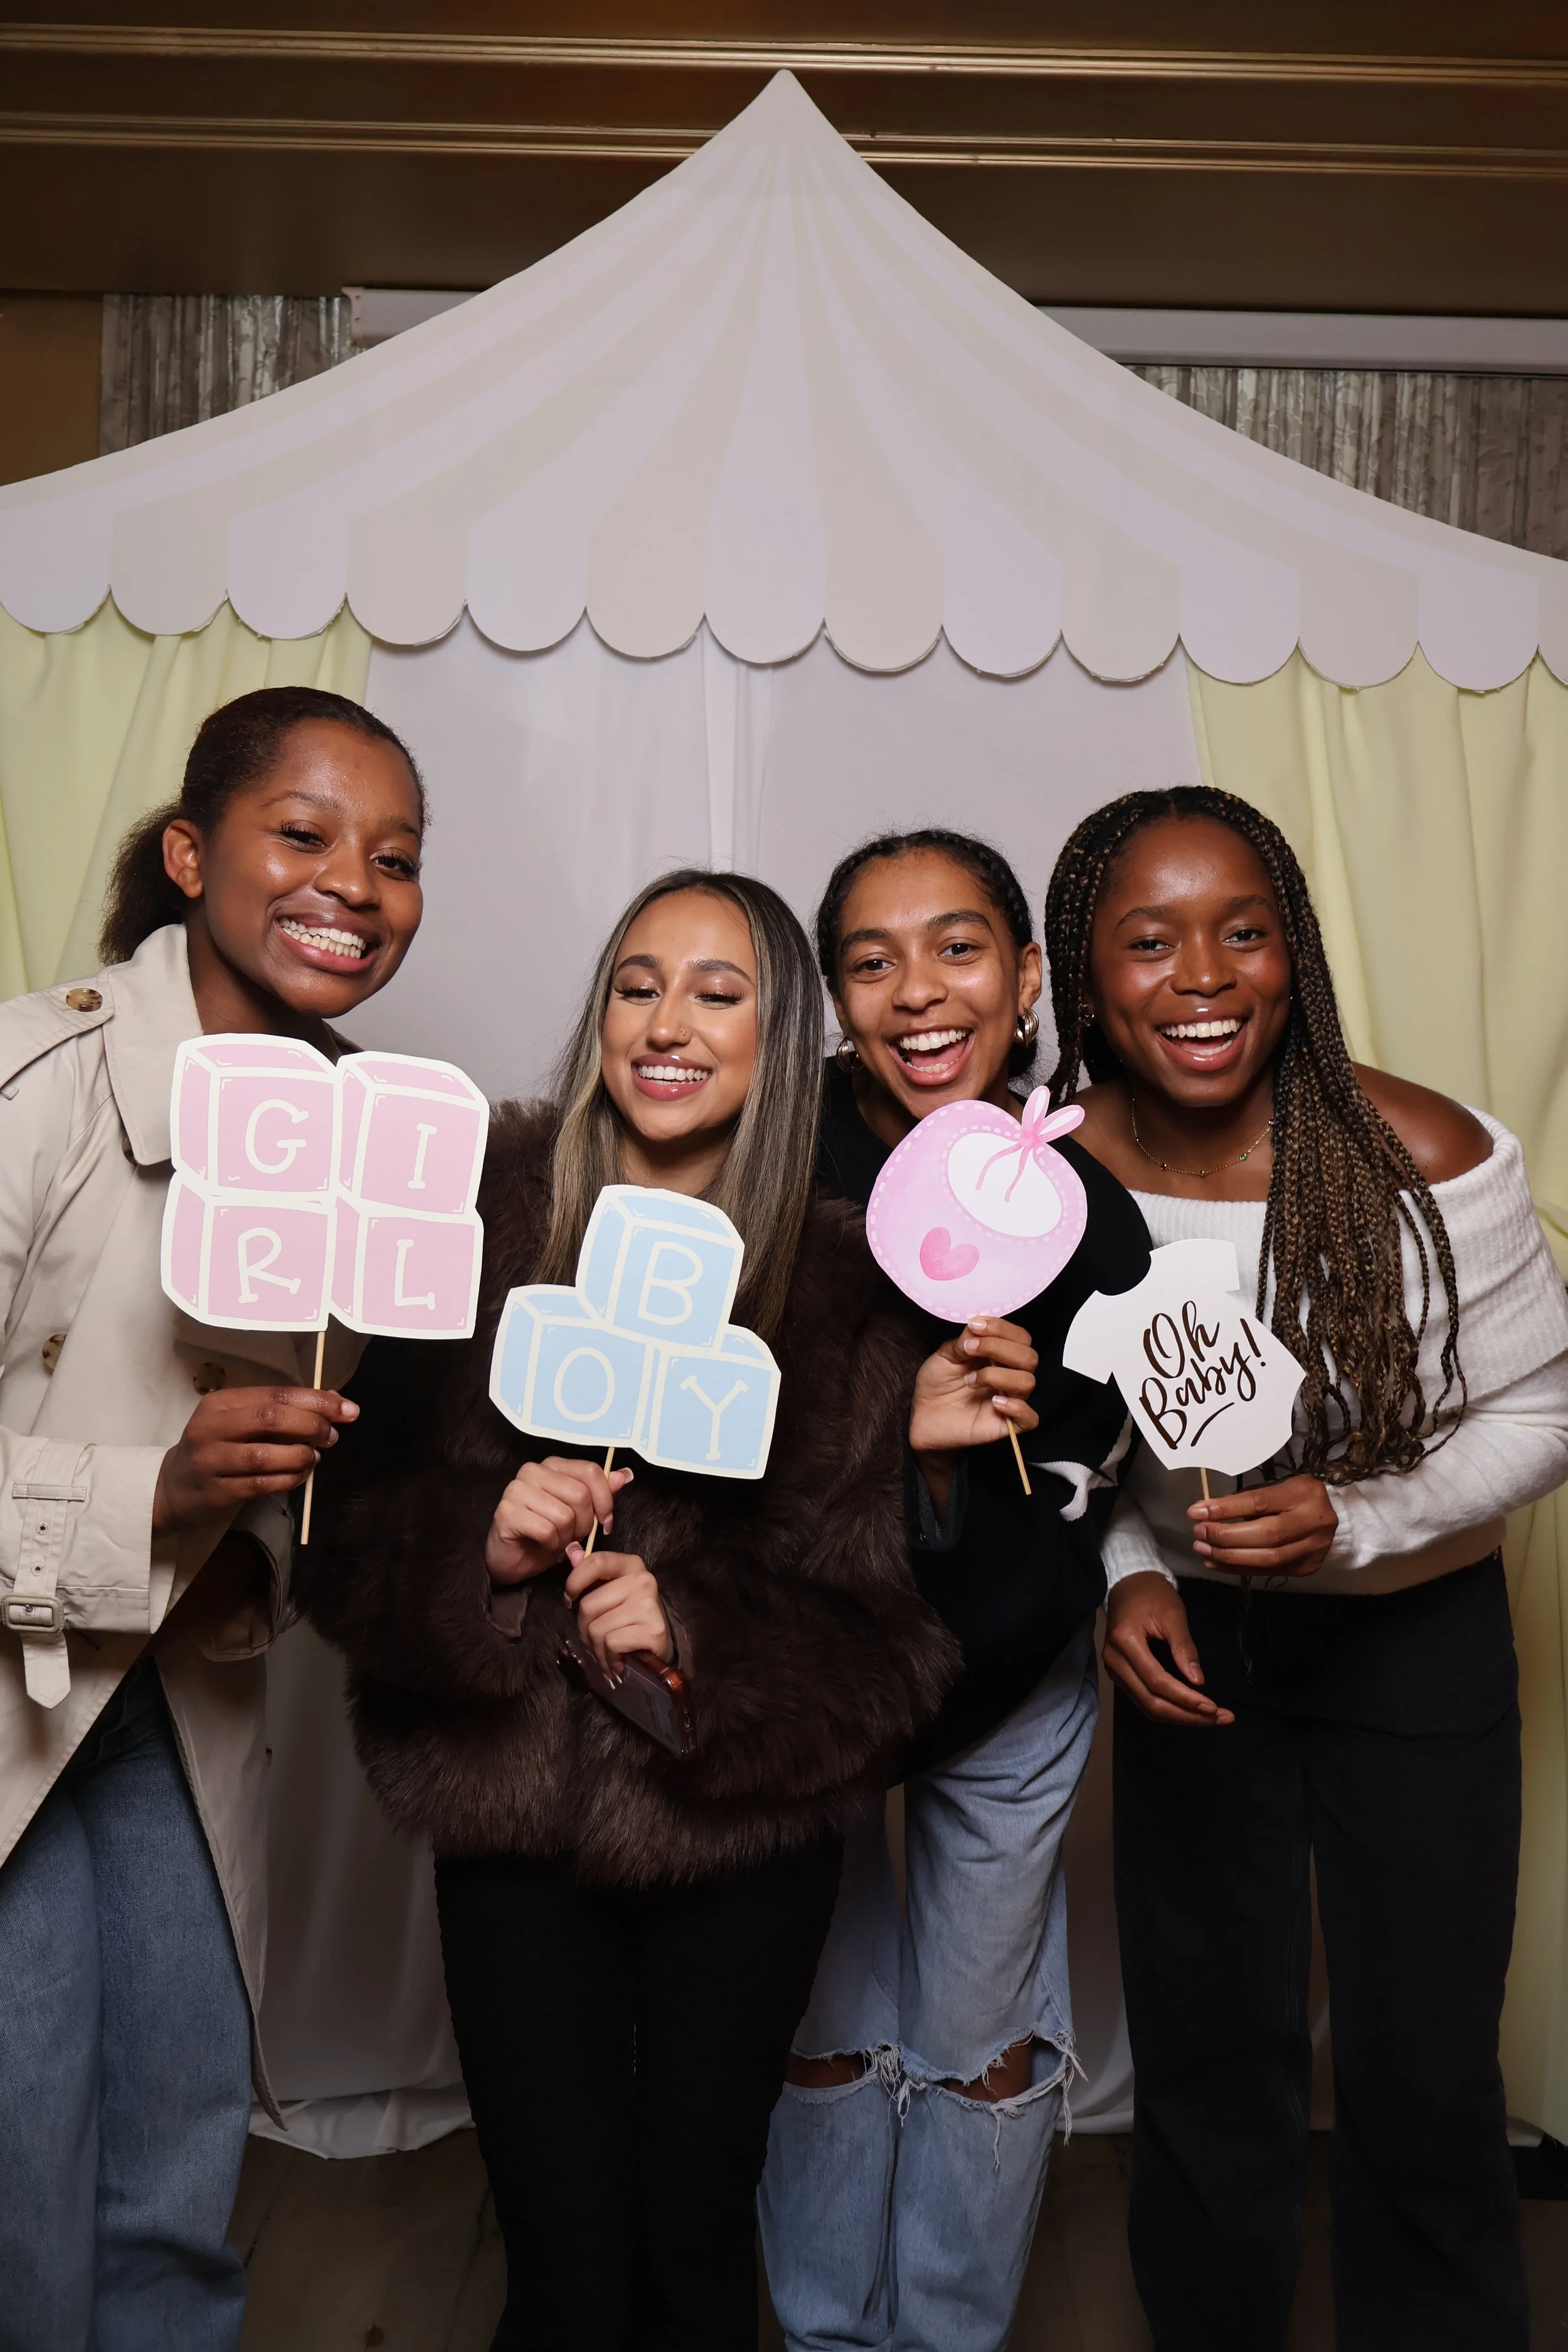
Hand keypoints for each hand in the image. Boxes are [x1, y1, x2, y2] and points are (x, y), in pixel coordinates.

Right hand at [152, 1387, 357, 1533]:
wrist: (172, 1490)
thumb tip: (334, 1400)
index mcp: (221, 1403)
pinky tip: (299, 1476)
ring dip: (300, 1456)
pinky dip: (288, 1479)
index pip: (276, 1394)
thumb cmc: (218, 1449)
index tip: (348, 1410)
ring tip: (313, 1457)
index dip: (317, 1401)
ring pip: (265, 1455)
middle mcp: (211, 1428)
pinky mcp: (216, 1491)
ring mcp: (210, 1461)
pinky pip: (261, 1484)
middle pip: (270, 1418)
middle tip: (331, 1436)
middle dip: (311, 1425)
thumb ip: (282, 1410)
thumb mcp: (241, 1422)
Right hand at [486, 1457, 634, 1584]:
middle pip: (580, 1495)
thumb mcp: (579, 1514)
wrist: (513, 1560)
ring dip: (566, 1537)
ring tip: (556, 1541)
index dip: (605, 1499)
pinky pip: (546, 1531)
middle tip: (573, 1536)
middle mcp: (532, 1471)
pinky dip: (551, 1545)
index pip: (590, 1471)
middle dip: (584, 1524)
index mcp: (553, 1465)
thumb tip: (624, 1475)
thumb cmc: (546, 1535)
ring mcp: (516, 1490)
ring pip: (564, 1515)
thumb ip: (600, 1493)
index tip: (606, 1522)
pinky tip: (543, 1545)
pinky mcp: (506, 1512)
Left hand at [563, 1544, 672, 1674]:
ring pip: (597, 1629)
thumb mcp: (608, 1593)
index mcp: (630, 1565)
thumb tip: (571, 1552)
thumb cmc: (627, 1618)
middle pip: (588, 1605)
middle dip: (584, 1629)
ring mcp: (649, 1605)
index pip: (596, 1562)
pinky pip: (612, 1644)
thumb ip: (589, 1573)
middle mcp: (642, 1580)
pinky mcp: (653, 1630)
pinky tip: (618, 1660)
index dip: (574, 1581)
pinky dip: (609, 1658)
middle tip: (595, 1638)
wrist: (657, 1647)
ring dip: (596, 1648)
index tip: (569, 1600)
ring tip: (607, 1652)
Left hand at [910, 1317, 1038, 1510]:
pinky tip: (995, 1403)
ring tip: (970, 1380)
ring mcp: (1010, 1399)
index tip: (975, 1325)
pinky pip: (1030, 1419)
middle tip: (970, 1349)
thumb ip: (964, 1341)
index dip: (1002, 1328)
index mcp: (1000, 1355)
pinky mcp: (1007, 1424)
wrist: (922, 1416)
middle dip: (1000, 1348)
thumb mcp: (945, 1356)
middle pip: (1029, 1357)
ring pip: (1027, 1382)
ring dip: (998, 1376)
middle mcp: (1010, 1375)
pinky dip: (1017, 1408)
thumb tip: (978, 1325)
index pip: (1020, 1337)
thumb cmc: (937, 1384)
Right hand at [1104, 1572, 1234, 1727]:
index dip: (1186, 1698)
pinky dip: (1169, 1708)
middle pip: (1151, 1702)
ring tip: (1210, 1718)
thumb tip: (1199, 1681)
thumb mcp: (1173, 1614)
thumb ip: (1184, 1648)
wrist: (1128, 1584)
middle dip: (1187, 1715)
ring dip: (1180, 1716)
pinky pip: (1144, 1699)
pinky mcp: (1120, 1674)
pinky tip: (1191, 1709)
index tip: (1214, 1707)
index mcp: (1125, 1642)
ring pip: (1147, 1706)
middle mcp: (1114, 1661)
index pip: (1157, 1681)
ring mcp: (1114, 1670)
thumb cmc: (1152, 1594)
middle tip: (1220, 1718)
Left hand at [1189, 1475, 1336, 1578]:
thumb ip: (1245, 1500)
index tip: (1196, 1512)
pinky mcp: (1306, 1567)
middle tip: (1198, 1533)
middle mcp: (1314, 1522)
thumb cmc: (1291, 1498)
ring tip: (1202, 1549)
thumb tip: (1204, 1513)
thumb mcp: (1274, 1488)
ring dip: (1228, 1556)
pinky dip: (1238, 1568)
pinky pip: (1267, 1571)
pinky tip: (1216, 1562)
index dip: (1225, 1509)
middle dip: (1225, 1536)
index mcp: (1304, 1493)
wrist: (1327, 1517)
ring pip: (1267, 1559)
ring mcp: (1313, 1548)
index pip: (1259, 1503)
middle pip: (1265, 1534)